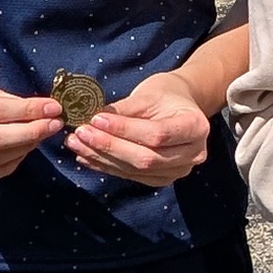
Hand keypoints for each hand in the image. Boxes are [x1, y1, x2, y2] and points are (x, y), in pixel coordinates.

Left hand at [68, 72, 211, 187]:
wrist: (180, 106)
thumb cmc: (166, 94)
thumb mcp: (149, 94)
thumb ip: (125, 109)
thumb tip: (94, 119)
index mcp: (195, 127)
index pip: (157, 134)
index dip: (125, 129)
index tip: (96, 118)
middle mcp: (193, 154)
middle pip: (146, 157)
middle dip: (109, 146)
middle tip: (80, 133)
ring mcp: (178, 171)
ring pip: (136, 169)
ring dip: (102, 158)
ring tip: (76, 144)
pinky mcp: (162, 179)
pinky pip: (131, 175)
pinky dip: (106, 166)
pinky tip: (85, 156)